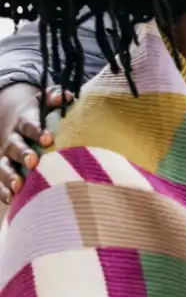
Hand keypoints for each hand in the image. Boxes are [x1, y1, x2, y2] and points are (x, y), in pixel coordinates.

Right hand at [0, 84, 71, 203]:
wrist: (17, 120)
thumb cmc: (42, 113)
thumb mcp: (46, 101)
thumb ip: (56, 97)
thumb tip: (68, 96)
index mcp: (24, 120)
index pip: (29, 124)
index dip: (37, 131)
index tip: (48, 138)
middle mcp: (13, 138)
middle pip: (14, 146)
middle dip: (23, 154)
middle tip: (33, 162)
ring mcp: (6, 155)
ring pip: (3, 166)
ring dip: (9, 176)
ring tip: (18, 186)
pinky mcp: (5, 169)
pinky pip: (0, 182)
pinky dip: (4, 191)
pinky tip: (12, 200)